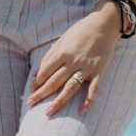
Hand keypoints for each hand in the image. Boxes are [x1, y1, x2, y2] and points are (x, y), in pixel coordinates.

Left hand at [26, 1, 120, 117]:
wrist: (105, 23)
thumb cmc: (82, 30)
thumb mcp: (63, 38)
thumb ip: (52, 54)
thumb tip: (39, 71)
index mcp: (63, 51)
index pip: (46, 70)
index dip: (36, 82)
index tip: (31, 90)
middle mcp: (73, 60)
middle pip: (54, 81)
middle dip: (41, 93)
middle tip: (30, 104)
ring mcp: (87, 67)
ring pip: (70, 87)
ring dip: (58, 101)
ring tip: (48, 113)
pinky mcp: (99, 70)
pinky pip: (94, 88)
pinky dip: (89, 100)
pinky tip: (82, 111)